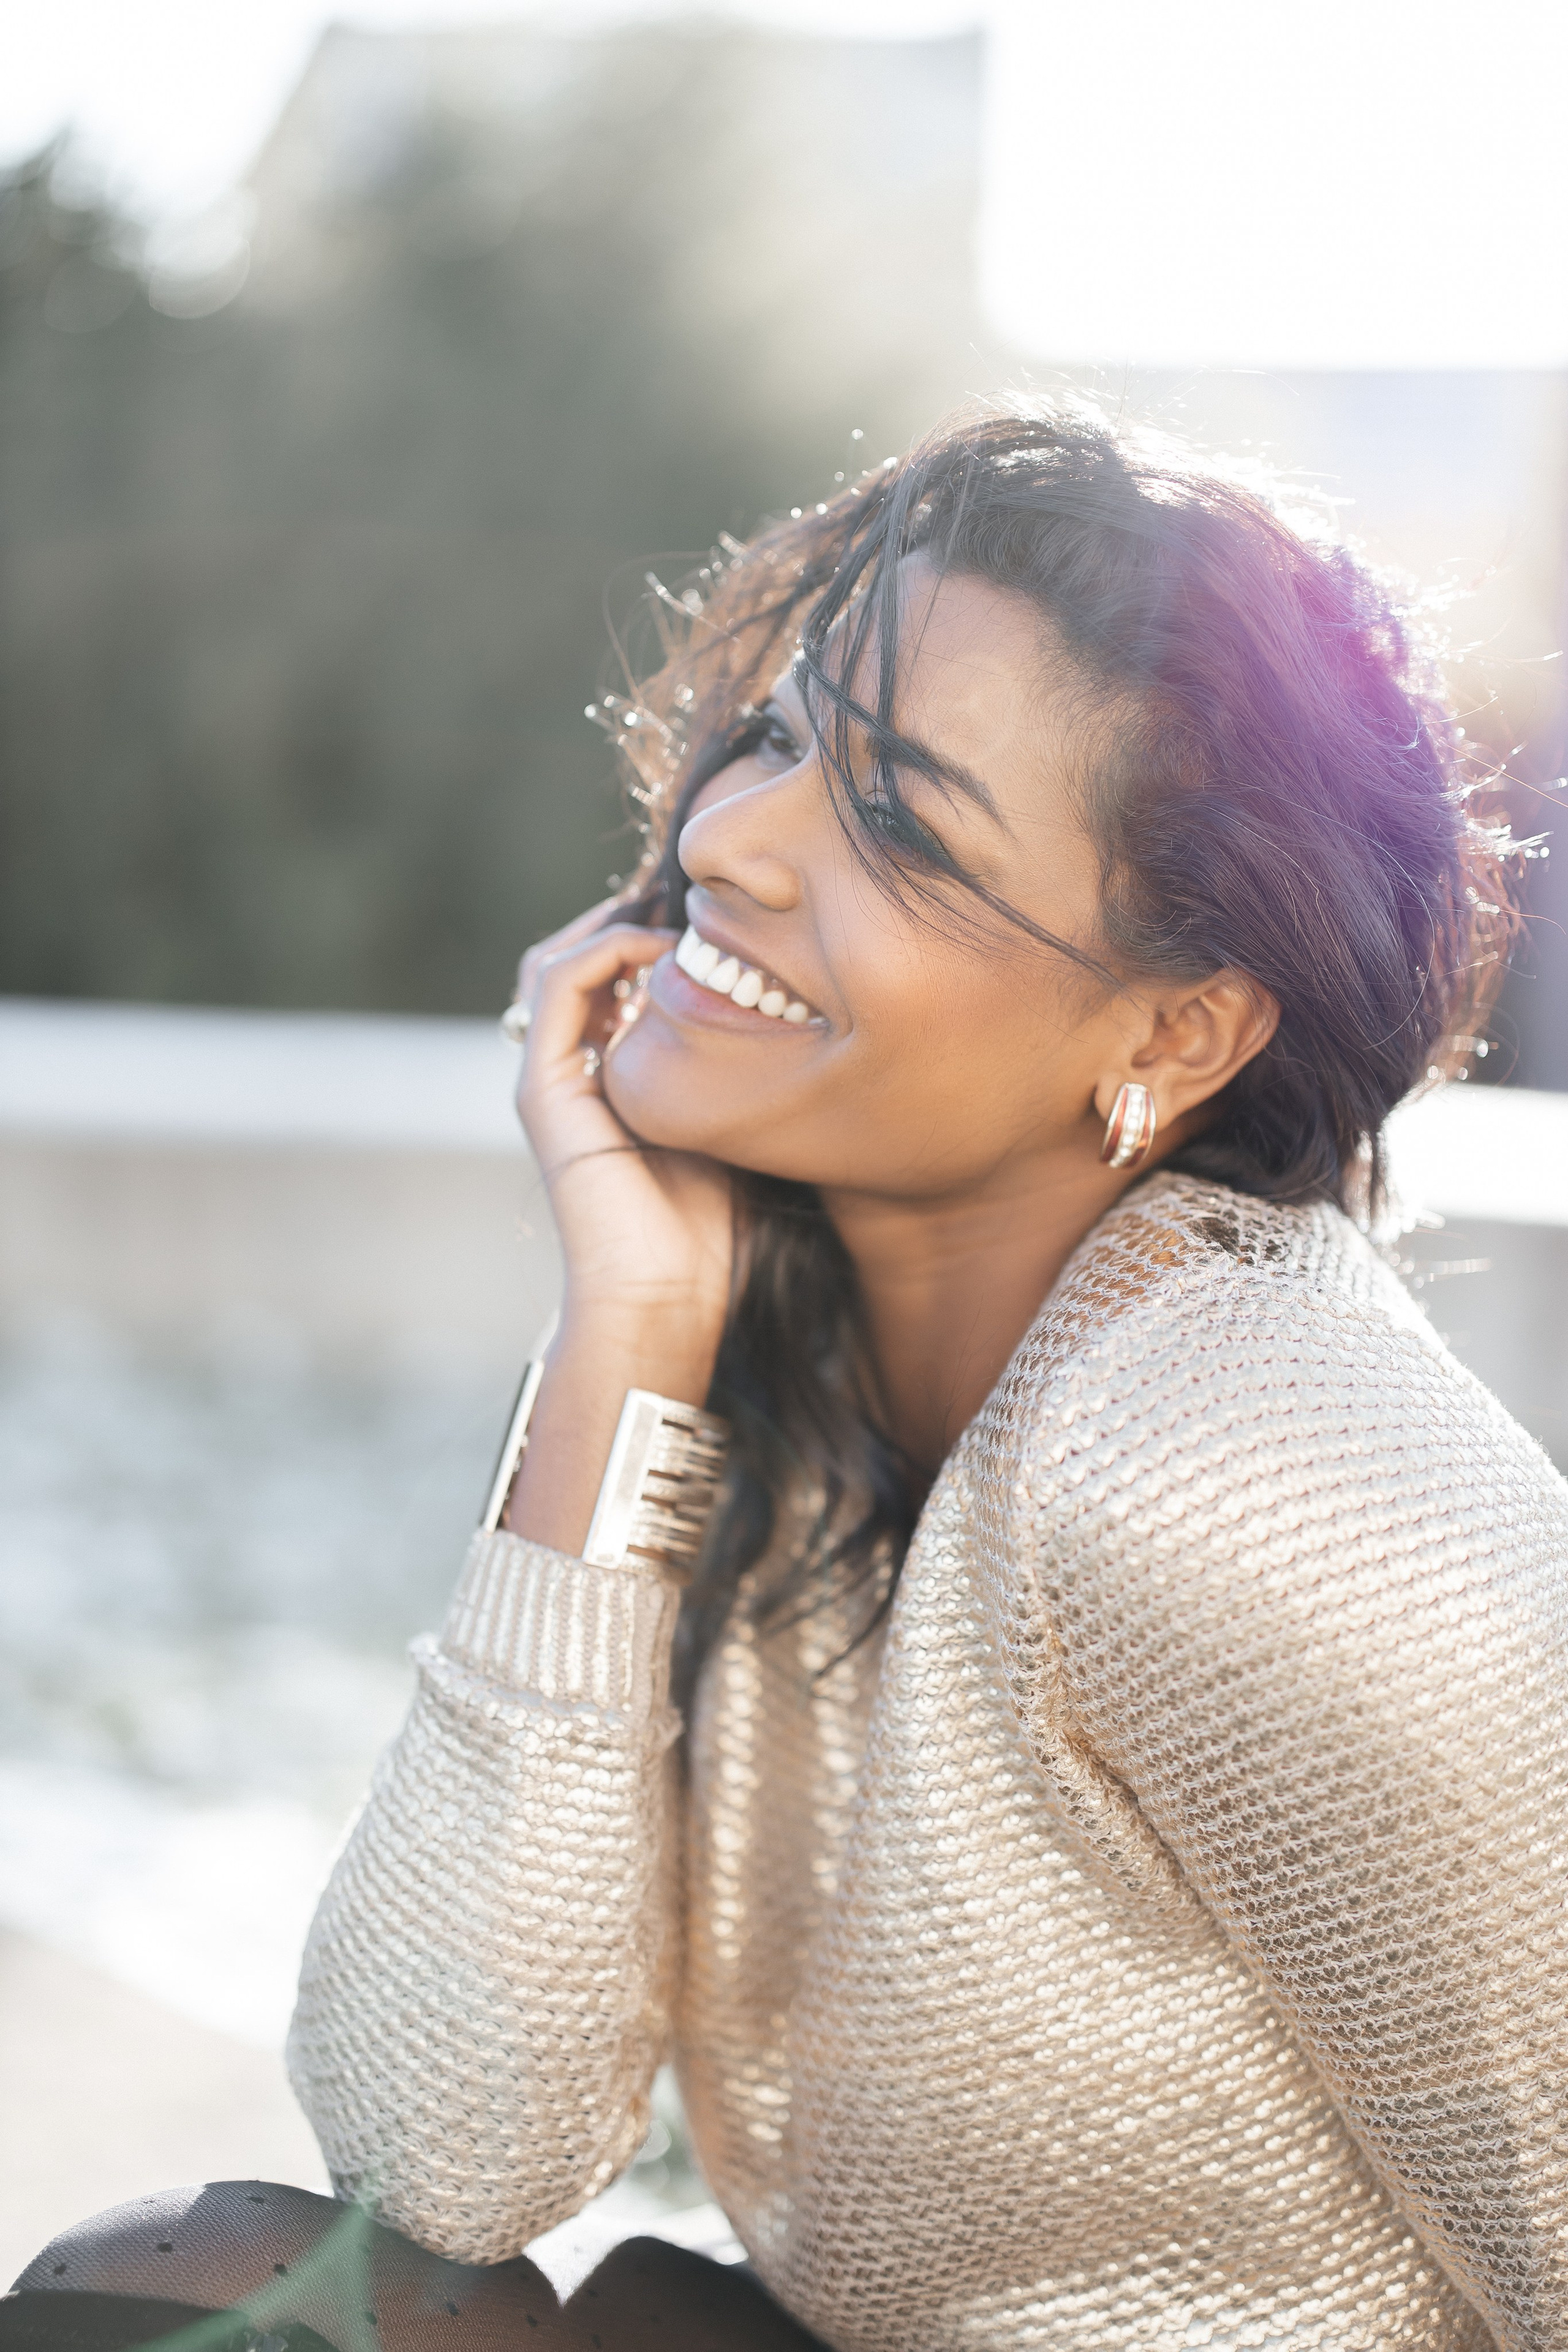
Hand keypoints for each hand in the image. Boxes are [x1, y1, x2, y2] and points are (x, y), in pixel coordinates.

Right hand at [503, 899, 734, 1551]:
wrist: (664, 1299)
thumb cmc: (713, 1233)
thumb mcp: (742, 1127)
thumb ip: (743, 1075)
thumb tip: (796, 1011)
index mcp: (612, 1083)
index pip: (617, 983)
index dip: (661, 939)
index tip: (727, 921)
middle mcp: (575, 1074)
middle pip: (581, 961)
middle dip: (633, 917)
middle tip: (696, 897)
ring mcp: (553, 1079)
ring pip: (559, 961)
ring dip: (617, 923)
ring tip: (680, 912)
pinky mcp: (544, 1089)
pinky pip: (557, 987)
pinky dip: (605, 951)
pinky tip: (662, 952)